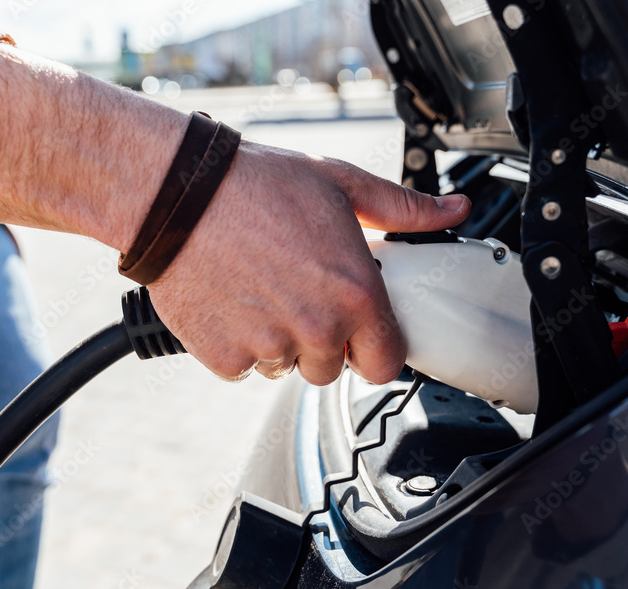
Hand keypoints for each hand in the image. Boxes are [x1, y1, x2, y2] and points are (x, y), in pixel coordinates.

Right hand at [0, 42, 469, 385]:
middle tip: (299, 291)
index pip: (387, 364)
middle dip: (322, 338)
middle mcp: (315, 329)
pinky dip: (238, 343)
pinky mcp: (222, 359)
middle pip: (332, 368)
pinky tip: (231, 300)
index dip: (375, 348)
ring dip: (279, 341)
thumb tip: (453, 212)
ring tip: (260, 288)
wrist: (174, 192)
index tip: (361, 332)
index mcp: (354, 293)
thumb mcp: (339, 183)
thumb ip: (403, 209)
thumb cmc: (254, 182)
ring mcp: (267, 348)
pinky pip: (243, 368)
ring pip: (286, 367)